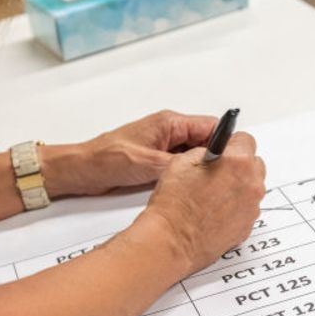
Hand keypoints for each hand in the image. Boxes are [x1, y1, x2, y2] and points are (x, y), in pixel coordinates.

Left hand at [43, 110, 217, 197]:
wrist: (80, 171)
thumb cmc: (103, 159)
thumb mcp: (144, 163)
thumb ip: (175, 164)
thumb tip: (201, 168)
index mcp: (169, 124)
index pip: (210, 128)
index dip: (225, 144)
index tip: (234, 162)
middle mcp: (169, 134)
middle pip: (206, 144)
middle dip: (216, 161)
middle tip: (226, 180)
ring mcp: (164, 150)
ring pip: (195, 158)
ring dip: (202, 171)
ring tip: (212, 188)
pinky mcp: (158, 164)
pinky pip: (182, 169)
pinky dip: (189, 179)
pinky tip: (194, 192)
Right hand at [136, 132, 266, 275]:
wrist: (172, 241)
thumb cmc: (174, 204)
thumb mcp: (183, 161)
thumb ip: (207, 152)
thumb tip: (216, 152)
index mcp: (238, 163)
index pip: (246, 140)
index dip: (231, 144)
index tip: (223, 151)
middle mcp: (251, 185)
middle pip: (254, 165)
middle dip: (238, 166)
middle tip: (217, 173)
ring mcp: (251, 208)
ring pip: (251, 188)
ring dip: (238, 187)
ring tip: (213, 196)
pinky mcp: (247, 227)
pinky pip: (246, 209)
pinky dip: (235, 208)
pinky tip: (215, 212)